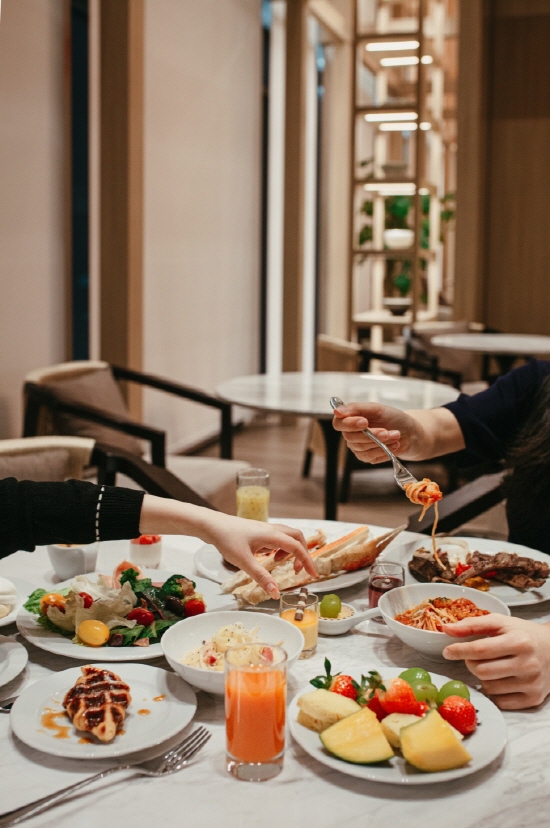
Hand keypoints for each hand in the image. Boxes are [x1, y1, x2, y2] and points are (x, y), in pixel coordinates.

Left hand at [200, 513, 316, 599]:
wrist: (211, 525)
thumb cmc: (226, 539)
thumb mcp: (244, 562)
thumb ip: (261, 577)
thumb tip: (275, 593)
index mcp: (272, 535)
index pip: (297, 547)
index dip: (307, 561)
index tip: (312, 575)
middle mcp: (271, 529)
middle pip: (297, 537)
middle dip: (301, 553)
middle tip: (297, 570)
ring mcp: (264, 528)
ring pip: (286, 536)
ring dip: (289, 550)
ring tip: (278, 563)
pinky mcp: (257, 531)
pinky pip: (275, 537)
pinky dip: (278, 547)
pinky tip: (267, 556)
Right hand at [331, 402, 415, 462]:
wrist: (409, 432)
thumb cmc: (392, 417)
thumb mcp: (376, 408)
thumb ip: (356, 408)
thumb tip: (337, 411)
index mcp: (350, 419)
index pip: (338, 423)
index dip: (349, 424)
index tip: (364, 422)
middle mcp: (351, 434)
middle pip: (351, 437)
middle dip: (372, 434)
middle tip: (387, 431)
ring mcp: (358, 447)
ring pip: (362, 448)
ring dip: (381, 442)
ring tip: (396, 435)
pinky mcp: (367, 457)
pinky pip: (370, 456)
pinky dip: (384, 450)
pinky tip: (394, 444)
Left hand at [442, 614, 549, 709]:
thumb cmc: (523, 634)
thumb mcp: (500, 623)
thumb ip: (473, 625)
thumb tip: (447, 629)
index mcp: (519, 641)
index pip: (481, 649)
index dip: (459, 650)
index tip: (447, 651)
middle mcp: (528, 664)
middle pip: (482, 671)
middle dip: (471, 663)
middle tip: (474, 656)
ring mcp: (532, 684)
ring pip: (489, 687)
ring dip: (481, 677)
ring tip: (491, 665)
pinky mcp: (533, 699)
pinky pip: (500, 701)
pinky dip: (493, 691)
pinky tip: (499, 678)